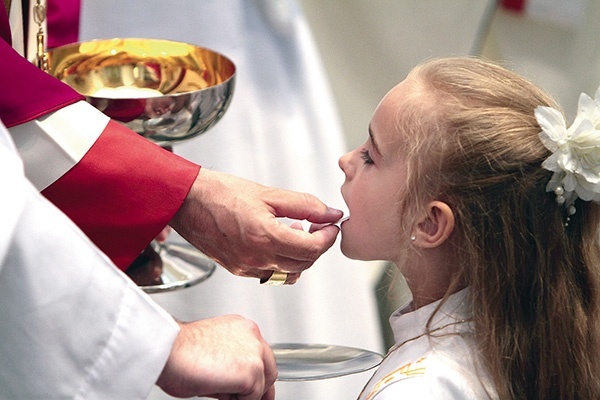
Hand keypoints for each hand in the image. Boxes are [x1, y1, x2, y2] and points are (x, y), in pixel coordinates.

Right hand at [156, 315, 276, 398]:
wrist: (168, 350)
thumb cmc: (179, 352)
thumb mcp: (213, 351)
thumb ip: (231, 363)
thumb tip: (235, 385)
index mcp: (241, 328)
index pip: (261, 355)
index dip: (259, 376)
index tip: (259, 391)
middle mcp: (252, 336)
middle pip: (269, 370)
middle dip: (259, 389)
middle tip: (243, 399)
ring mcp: (254, 354)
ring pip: (261, 385)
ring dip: (244, 395)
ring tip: (220, 391)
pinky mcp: (252, 372)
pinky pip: (252, 397)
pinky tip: (220, 394)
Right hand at [170, 169, 341, 278]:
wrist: (187, 201)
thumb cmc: (221, 193)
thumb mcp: (269, 193)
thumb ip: (304, 205)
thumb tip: (330, 213)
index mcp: (264, 237)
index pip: (312, 249)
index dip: (327, 237)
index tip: (330, 225)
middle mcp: (255, 258)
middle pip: (304, 263)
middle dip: (317, 245)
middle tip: (319, 225)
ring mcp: (246, 267)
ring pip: (289, 272)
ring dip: (301, 255)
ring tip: (297, 231)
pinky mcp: (237, 269)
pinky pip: (271, 274)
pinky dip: (283, 262)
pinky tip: (278, 241)